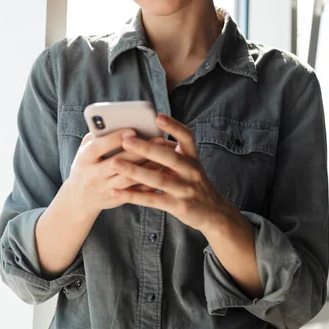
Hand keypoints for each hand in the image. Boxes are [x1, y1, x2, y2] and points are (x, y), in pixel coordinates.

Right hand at [67, 128, 176, 215]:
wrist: (80, 198)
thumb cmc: (86, 165)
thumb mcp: (84, 151)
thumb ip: (97, 137)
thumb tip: (117, 122)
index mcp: (84, 159)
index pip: (98, 147)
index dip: (114, 138)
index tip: (132, 130)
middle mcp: (93, 175)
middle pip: (118, 163)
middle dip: (139, 151)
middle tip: (158, 139)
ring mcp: (104, 189)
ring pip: (129, 179)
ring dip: (148, 166)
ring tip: (165, 154)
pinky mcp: (116, 200)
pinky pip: (135, 192)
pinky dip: (150, 182)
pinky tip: (162, 171)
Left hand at [109, 114, 230, 231]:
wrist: (214, 212)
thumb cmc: (194, 184)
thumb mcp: (189, 165)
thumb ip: (171, 154)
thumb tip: (144, 137)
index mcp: (192, 157)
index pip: (186, 137)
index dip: (174, 126)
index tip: (158, 117)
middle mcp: (191, 171)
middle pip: (169, 157)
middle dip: (147, 148)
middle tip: (126, 140)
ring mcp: (185, 190)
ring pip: (158, 180)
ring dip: (135, 171)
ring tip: (115, 163)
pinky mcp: (178, 207)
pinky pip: (152, 200)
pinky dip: (133, 196)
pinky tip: (116, 191)